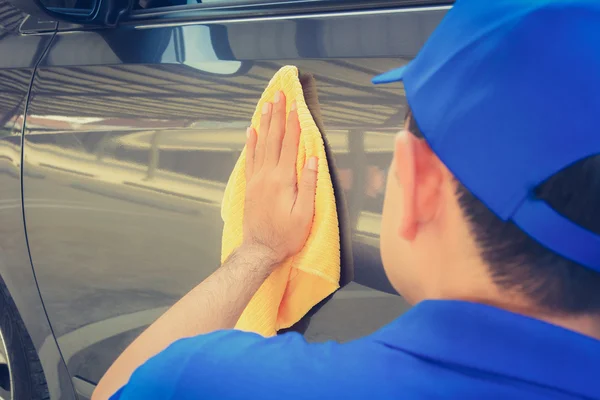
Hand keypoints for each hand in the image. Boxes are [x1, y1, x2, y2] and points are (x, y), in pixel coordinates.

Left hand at [243, 91, 317, 265]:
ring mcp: (256, 179)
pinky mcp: (250, 185)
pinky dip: (251, 142)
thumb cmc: (287, 235)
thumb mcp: (305, 214)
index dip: (294, 123)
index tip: (296, 105)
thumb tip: (313, 158)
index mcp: (283, 180)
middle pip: (273, 138)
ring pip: (260, 144)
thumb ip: (309, 185)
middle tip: (279, 94)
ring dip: (264, 123)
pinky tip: (251, 130)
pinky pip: (250, 158)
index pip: (290, 145)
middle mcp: (267, 174)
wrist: (259, 250)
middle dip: (277, 115)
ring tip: (267, 104)